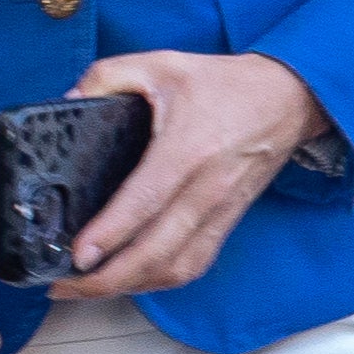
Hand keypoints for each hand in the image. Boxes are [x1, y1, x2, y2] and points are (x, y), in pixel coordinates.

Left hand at [41, 50, 321, 300]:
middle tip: (65, 285)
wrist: (288, 97)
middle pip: (157, 250)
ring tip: (87, 289)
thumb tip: (67, 102)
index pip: (145, 202)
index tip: (77, 256)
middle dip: (108, 278)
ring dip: (131, 286)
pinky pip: (195, 264)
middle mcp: (208, 188)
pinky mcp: (228, 222)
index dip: (109, 234)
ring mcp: (221, 211)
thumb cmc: (224, 83)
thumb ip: (107, 76)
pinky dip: (159, 280)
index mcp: (188, 149)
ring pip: (176, 267)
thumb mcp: (160, 63)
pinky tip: (129, 280)